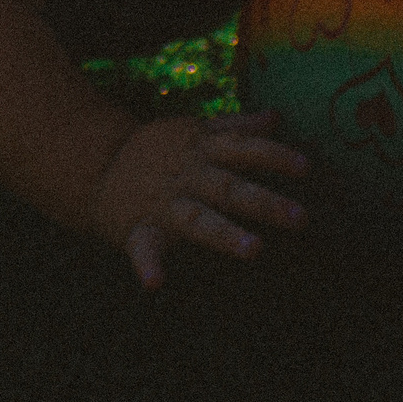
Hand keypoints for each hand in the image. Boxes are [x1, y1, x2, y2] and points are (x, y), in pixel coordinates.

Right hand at [88, 110, 307, 289]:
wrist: (97, 166)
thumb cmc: (158, 151)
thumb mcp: (194, 131)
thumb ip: (235, 127)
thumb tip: (275, 117)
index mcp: (203, 151)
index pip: (245, 149)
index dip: (274, 156)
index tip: (305, 167)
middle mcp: (188, 177)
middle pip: (230, 188)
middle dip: (264, 203)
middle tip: (300, 218)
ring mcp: (164, 204)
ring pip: (198, 219)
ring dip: (225, 234)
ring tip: (254, 250)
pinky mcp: (139, 229)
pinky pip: (143, 248)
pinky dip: (147, 265)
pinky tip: (155, 284)